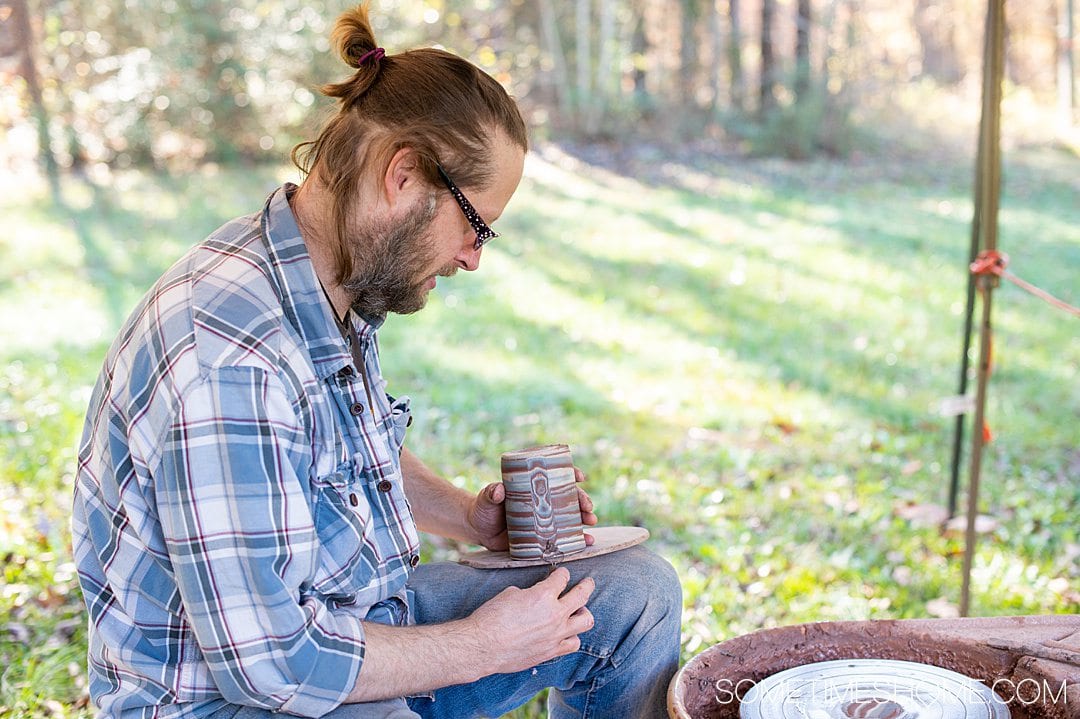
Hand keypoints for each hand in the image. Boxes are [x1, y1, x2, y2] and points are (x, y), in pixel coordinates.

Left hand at [467, 466, 598, 550]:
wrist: (478, 529)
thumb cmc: (484, 508)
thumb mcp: (487, 498)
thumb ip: (491, 493)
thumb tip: (498, 490)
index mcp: (533, 487)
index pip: (555, 476)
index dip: (570, 473)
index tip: (579, 476)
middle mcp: (543, 501)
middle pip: (568, 497)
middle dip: (582, 500)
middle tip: (588, 507)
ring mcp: (544, 519)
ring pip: (571, 516)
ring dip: (584, 518)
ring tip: (591, 522)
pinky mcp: (542, 536)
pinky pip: (563, 537)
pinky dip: (577, 540)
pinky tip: (587, 542)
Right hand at [468, 567, 594, 673]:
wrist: (483, 646)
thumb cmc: (491, 618)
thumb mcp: (510, 594)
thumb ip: (529, 593)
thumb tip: (533, 596)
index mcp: (543, 595)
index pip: (562, 578)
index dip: (562, 573)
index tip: (561, 573)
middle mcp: (555, 614)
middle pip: (582, 595)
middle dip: (586, 585)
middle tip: (588, 582)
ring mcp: (556, 635)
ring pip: (586, 621)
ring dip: (584, 613)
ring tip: (579, 611)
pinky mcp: (551, 652)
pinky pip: (573, 644)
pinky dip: (572, 636)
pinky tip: (568, 633)